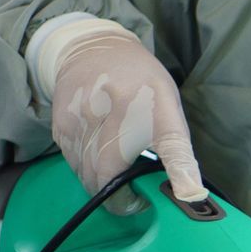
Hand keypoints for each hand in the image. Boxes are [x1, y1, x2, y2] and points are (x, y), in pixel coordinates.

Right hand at [37, 19, 204, 213]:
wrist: (95, 49)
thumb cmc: (141, 85)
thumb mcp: (168, 107)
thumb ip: (174, 148)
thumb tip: (186, 192)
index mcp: (158, 109)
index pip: (173, 146)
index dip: (181, 174)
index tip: (188, 196)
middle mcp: (120, 110)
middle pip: (110, 174)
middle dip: (119, 199)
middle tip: (131, 202)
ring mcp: (86, 116)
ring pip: (87, 173)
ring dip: (99, 186)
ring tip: (114, 183)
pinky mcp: (62, 123)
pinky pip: (72, 162)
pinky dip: (83, 171)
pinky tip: (95, 164)